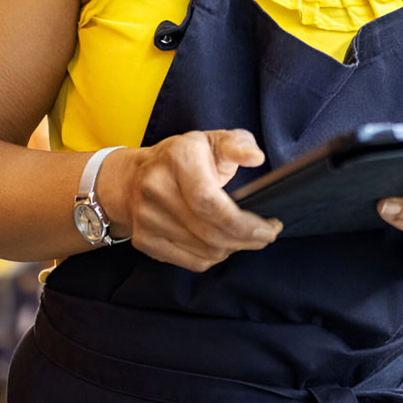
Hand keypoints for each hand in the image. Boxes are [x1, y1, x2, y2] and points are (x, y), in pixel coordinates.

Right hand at [100, 130, 281, 271]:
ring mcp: (147, 219)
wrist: (133, 178)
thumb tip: (256, 157)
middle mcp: (157, 189)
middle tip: (267, 234)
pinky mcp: (144, 241)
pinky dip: (214, 257)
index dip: (242, 223)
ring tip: (246, 236)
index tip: (270, 227)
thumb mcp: (213, 140)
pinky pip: (191, 262)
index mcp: (178, 160)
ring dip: (233, 248)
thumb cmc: (183, 158)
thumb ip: (238, 145)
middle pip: (209, 231)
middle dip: (246, 239)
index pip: (208, 201)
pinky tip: (223, 243)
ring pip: (204, 251)